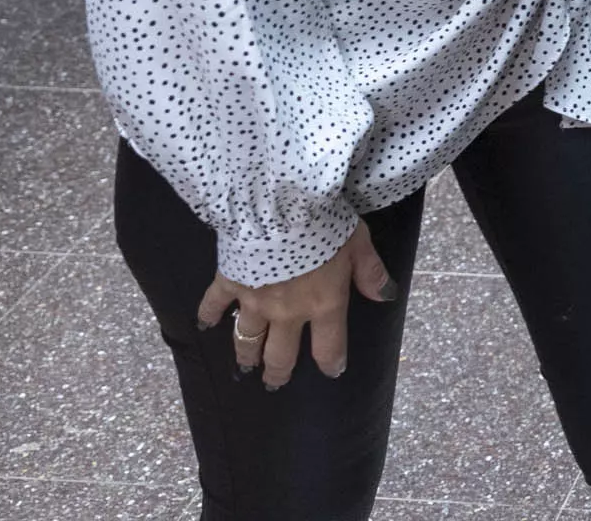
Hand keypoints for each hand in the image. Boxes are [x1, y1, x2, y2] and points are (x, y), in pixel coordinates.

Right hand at [196, 220, 394, 389]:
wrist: (279, 208)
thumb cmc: (324, 225)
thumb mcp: (359, 243)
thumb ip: (371, 272)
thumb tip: (385, 296)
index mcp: (323, 304)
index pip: (329, 346)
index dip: (331, 362)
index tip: (331, 371)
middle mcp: (287, 313)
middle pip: (281, 354)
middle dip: (279, 371)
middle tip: (275, 382)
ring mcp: (254, 302)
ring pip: (247, 339)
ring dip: (246, 355)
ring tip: (246, 367)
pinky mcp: (229, 283)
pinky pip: (214, 305)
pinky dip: (208, 315)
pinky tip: (205, 325)